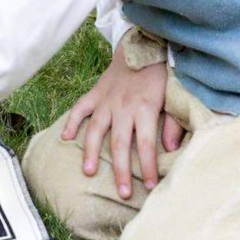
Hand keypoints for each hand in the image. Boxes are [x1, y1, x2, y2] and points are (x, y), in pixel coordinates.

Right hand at [60, 39, 183, 199]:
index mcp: (145, 109)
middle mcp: (123, 107)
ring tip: (89, 172)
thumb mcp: (172, 97)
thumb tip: (170, 148)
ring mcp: (106, 101)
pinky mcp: (95, 94)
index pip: (146, 144)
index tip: (151, 186)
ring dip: (91, 152)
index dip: (148, 166)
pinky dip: (72, 122)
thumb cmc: (160, 76)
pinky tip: (66, 138)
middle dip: (122, 170)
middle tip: (123, 193)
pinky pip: (80, 108)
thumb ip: (172, 123)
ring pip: (96, 130)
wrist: (142, 46)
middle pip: (120, 143)